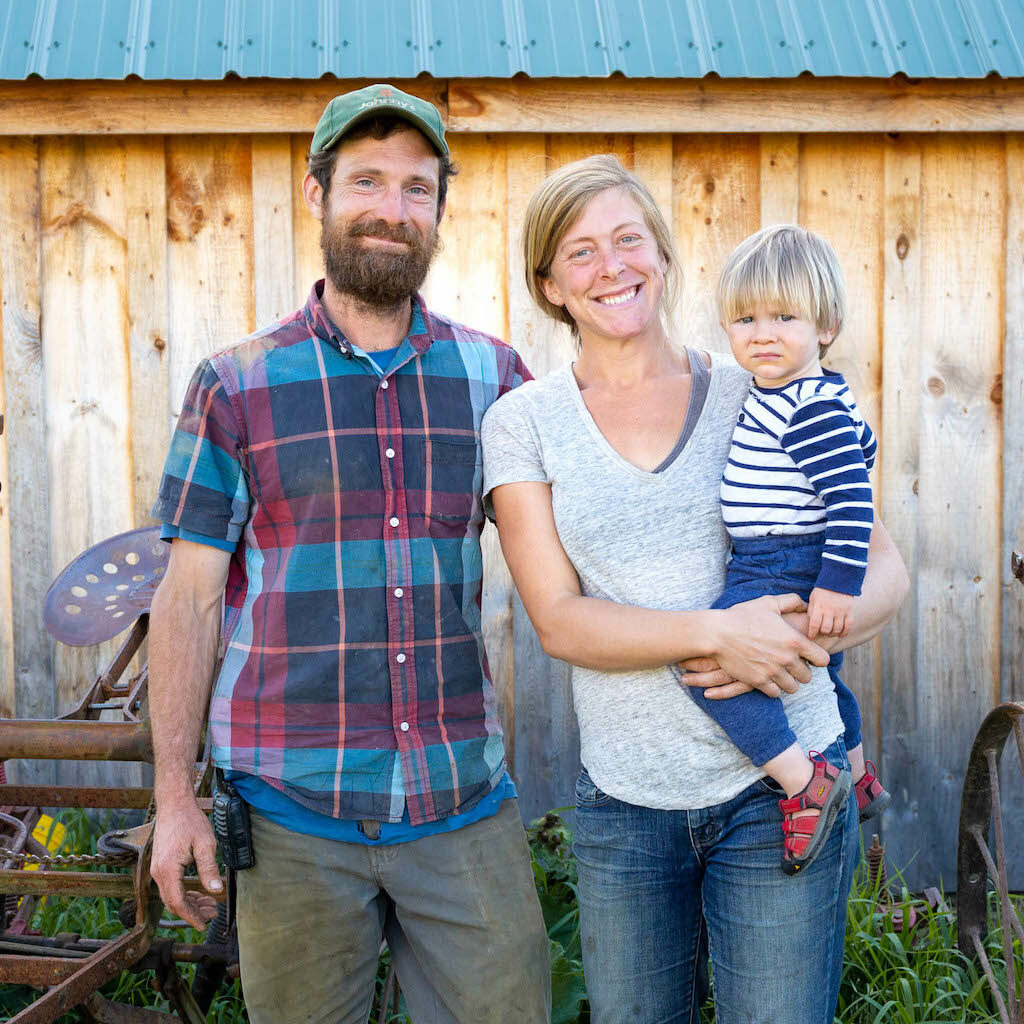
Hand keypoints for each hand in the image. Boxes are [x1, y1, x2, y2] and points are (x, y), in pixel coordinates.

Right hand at [151, 798, 222, 930]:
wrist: (174, 805)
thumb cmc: (189, 821)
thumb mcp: (205, 844)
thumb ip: (209, 869)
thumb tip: (216, 890)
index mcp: (167, 870)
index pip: (178, 903)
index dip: (191, 917)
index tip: (204, 925)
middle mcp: (158, 873)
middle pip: (173, 903)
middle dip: (193, 912)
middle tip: (213, 914)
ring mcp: (157, 869)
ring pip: (172, 896)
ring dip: (190, 903)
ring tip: (210, 906)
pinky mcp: (161, 866)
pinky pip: (171, 886)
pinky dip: (184, 893)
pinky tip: (199, 894)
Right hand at [699, 594, 829, 695]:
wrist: (717, 633)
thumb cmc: (742, 616)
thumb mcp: (768, 603)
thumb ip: (791, 601)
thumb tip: (805, 605)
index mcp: (794, 641)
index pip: (823, 660)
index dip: (817, 657)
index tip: (808, 655)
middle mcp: (787, 659)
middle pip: (808, 677)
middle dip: (801, 671)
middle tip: (791, 664)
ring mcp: (773, 672)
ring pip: (793, 688)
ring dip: (788, 681)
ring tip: (779, 673)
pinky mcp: (758, 681)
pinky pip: (775, 693)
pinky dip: (773, 688)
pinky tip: (767, 678)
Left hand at [807, 587, 853, 638]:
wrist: (839, 579)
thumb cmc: (823, 590)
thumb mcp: (813, 598)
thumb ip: (811, 610)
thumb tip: (811, 623)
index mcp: (819, 606)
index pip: (814, 624)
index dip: (812, 633)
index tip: (811, 637)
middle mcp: (830, 610)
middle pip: (826, 629)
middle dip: (823, 633)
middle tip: (822, 632)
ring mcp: (841, 611)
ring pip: (837, 629)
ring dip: (833, 634)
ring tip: (830, 633)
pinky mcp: (850, 611)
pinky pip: (848, 626)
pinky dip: (844, 632)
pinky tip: (841, 634)